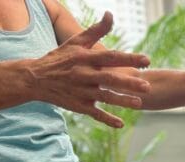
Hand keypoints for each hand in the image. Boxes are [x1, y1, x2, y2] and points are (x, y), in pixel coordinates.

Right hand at [28, 12, 150, 127]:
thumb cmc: (60, 58)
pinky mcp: (79, 106)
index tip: (147, 60)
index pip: (110, 57)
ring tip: (139, 103)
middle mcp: (84, 75)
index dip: (128, 58)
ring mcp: (82, 92)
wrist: (36, 78)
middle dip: (129, 82)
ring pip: (105, 97)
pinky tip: (120, 124)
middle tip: (148, 86)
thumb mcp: (76, 42)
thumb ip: (96, 30)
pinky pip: (95, 114)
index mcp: (85, 58)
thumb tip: (110, 15)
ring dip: (122, 101)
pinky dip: (107, 119)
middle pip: (110, 78)